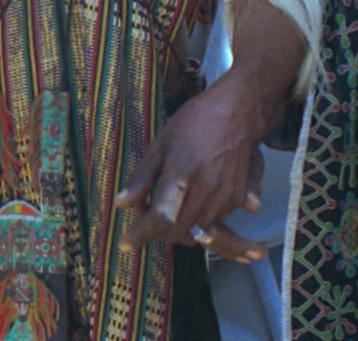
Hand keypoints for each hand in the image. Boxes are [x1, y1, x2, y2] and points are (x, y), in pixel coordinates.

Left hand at [115, 78, 269, 262]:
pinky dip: (196, 222)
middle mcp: (207, 188)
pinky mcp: (238, 198)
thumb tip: (119, 204)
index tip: (124, 243)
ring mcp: (226, 195)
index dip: (141, 234)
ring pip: (197, 232)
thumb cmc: (194, 123)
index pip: (161, 217)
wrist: (238, 114)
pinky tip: (186, 204)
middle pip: (178, 230)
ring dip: (177, 229)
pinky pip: (213, 223)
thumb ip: (141, 177)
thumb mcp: (160, 143)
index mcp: (183, 171)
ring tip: (165, 208)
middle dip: (157, 233)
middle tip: (145, 217)